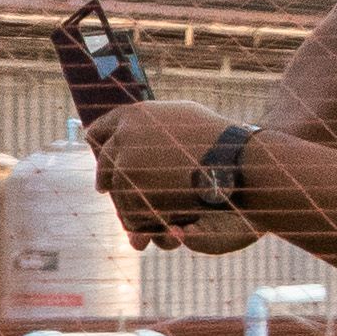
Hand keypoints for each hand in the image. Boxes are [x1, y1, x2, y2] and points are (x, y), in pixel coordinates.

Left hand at [85, 96, 224, 243]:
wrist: (238, 163)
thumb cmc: (217, 138)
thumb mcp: (180, 115)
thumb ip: (150, 121)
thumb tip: (125, 124)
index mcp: (132, 115)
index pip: (98, 131)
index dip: (98, 146)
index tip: (99, 155)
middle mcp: (124, 137)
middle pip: (103, 166)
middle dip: (106, 178)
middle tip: (105, 187)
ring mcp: (126, 165)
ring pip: (116, 193)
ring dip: (125, 202)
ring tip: (137, 209)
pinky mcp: (134, 194)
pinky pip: (128, 213)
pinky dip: (139, 220)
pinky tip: (154, 220)